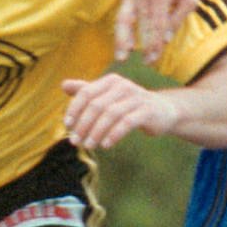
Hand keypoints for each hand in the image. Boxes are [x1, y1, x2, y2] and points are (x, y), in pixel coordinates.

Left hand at [61, 74, 177, 150]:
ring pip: (111, 114)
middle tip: (75, 141)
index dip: (75, 109)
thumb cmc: (130, 105)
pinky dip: (114, 134)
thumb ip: (87, 91)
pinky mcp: (147, 111)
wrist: (163, 111)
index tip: (68, 126)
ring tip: (89, 145)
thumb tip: (63, 85)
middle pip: (97, 105)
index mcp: (110, 81)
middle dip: (83, 125)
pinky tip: (106, 145)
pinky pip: (127, 122)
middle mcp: (123, 85)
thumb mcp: (108, 96)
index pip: (87, 93)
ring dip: (96, 132)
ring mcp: (136, 97)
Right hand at [114, 0, 197, 62]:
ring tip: (121, 56)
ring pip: (125, 20)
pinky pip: (122, 12)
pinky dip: (121, 28)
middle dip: (143, 46)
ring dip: (123, 40)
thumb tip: (166, 39)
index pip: (157, 26)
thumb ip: (177, 19)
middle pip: (142, 26)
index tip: (154, 59)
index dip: (155, 45)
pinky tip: (121, 40)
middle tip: (146, 62)